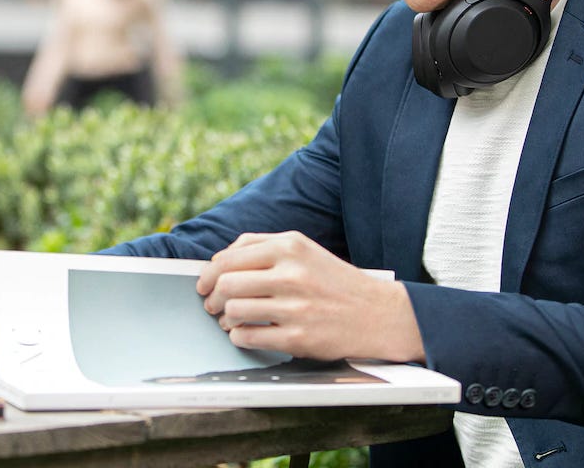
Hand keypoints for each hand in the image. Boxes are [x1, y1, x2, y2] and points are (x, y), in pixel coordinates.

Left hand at [196, 231, 423, 362]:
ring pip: (234, 309)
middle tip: (212, 304)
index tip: (205, 283)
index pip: (229, 257)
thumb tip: (220, 261)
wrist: (378, 313)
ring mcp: (295, 306)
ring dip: (225, 318)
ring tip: (230, 320)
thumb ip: (263, 248)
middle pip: (226, 282)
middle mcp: (291, 273)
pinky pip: (248, 336)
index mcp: (290, 246)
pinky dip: (238, 336)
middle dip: (212, 296)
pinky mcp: (298, 337)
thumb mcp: (304, 250)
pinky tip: (245, 333)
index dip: (209, 273)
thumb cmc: (334, 282)